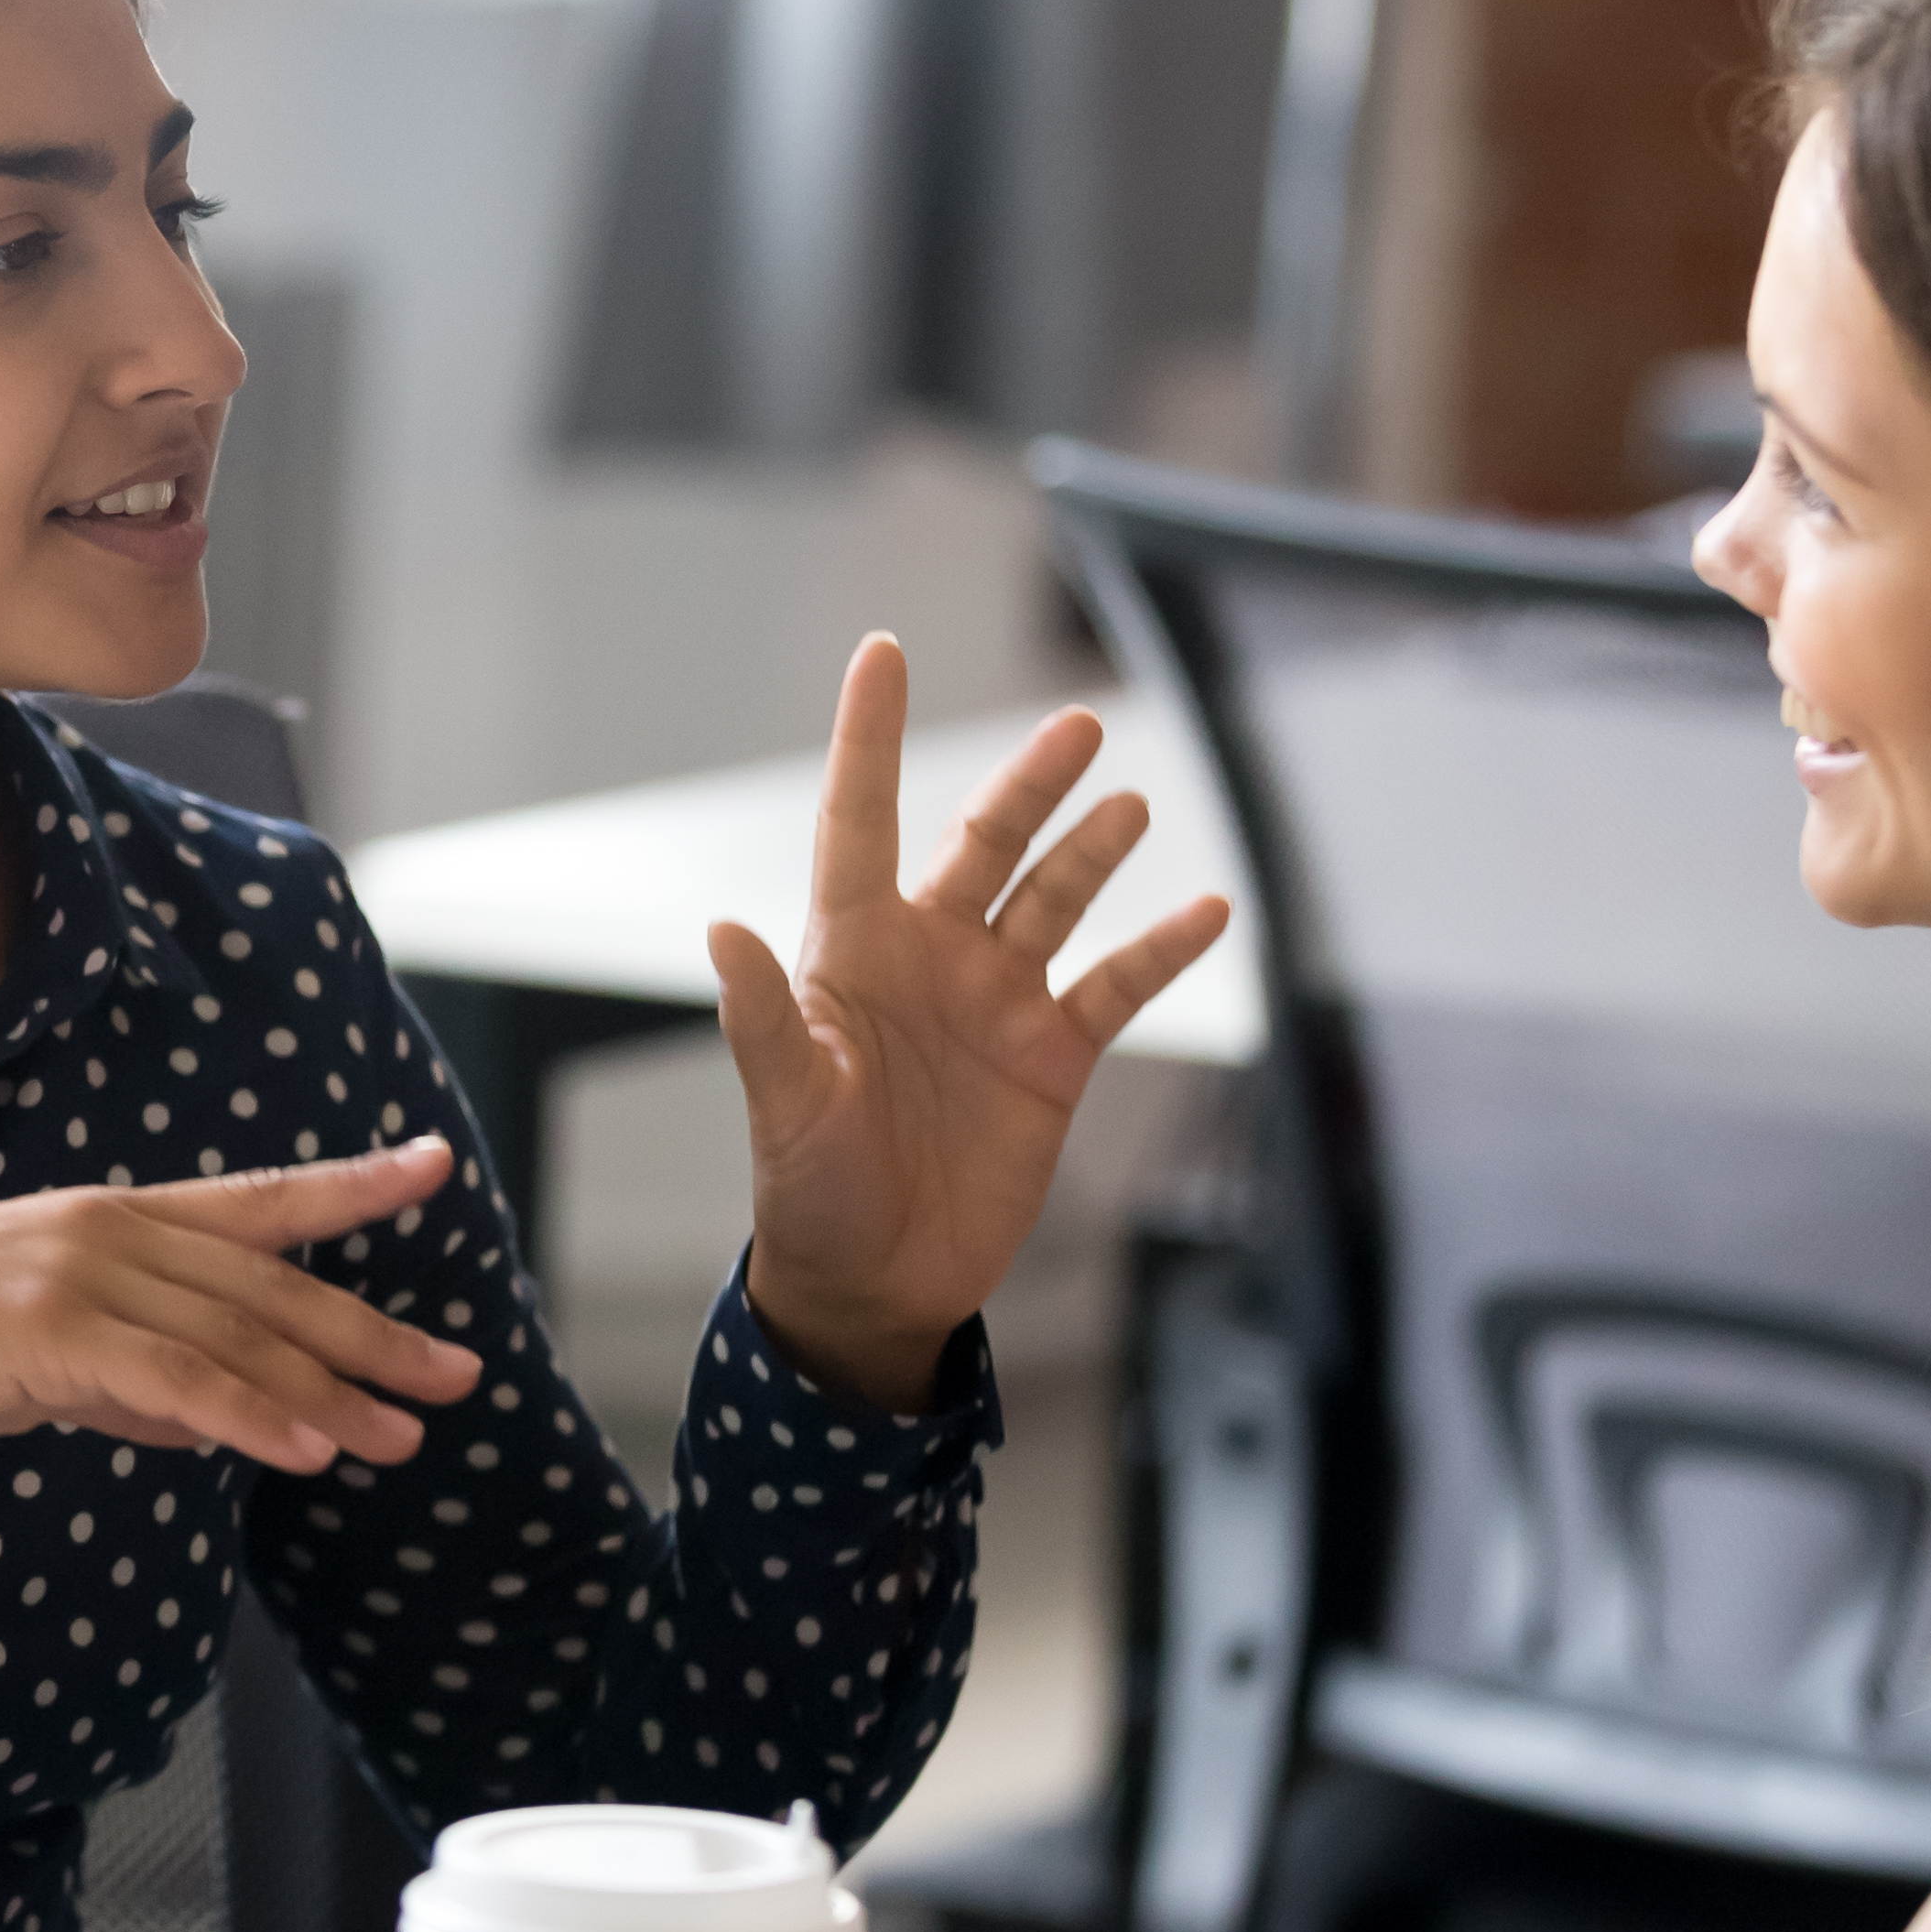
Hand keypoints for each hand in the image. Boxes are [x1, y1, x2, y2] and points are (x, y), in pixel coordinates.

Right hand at [0, 1138, 483, 1473]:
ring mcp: (80, 1274)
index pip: (255, 1201)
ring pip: (236, 1337)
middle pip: (270, 1287)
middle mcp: (109, 1231)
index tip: (430, 1168)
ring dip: (329, 1393)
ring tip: (402, 1436)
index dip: (348, 1188)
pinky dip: (247, 1416)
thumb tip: (205, 1416)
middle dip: (372, 1335)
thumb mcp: (34, 1351)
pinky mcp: (46, 1331)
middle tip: (457, 1375)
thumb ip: (125, 1373)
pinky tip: (304, 1449)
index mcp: (109, 1221)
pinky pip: (172, 1381)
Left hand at [713, 634, 1229, 1409]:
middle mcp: (930, 957)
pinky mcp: (1052, 1058)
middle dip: (1029, 783)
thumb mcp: (783, 1104)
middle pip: (984, 843)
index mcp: (853, 950)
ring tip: (1132, 802)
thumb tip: (723, 930)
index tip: (884, 650)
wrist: (875, 1282)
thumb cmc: (809, 1190)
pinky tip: (1207, 910)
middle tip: (1075, 725)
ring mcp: (997, 1001)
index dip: (870, 735)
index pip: (859, 818)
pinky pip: (1117, 986)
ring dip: (1093, 850)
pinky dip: (1163, 949)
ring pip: (1056, 899)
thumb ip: (763, 1019)